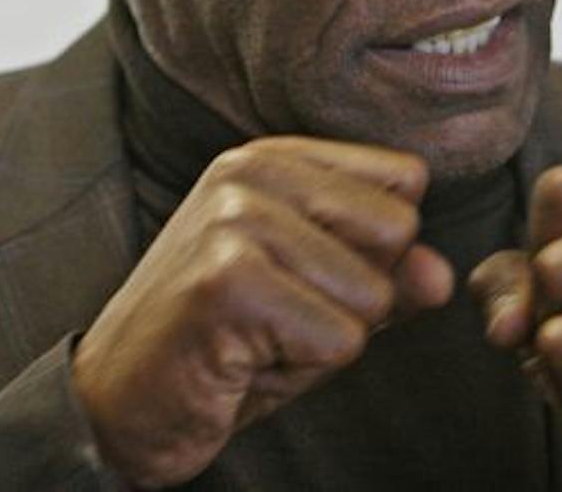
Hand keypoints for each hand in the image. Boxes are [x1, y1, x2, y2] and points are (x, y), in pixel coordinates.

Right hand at [72, 137, 453, 488]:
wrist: (119, 404)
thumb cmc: (227, 343)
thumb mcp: (322, 299)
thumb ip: (389, 276)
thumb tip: (442, 274)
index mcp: (277, 156)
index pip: (405, 181)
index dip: (382, 249)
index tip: (313, 274)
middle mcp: (253, 170)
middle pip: (397, 230)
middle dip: (360, 295)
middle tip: (285, 312)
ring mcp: (236, 217)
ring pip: (370, 292)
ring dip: (327, 336)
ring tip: (261, 335)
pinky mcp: (226, 279)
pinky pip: (337, 337)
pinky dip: (303, 366)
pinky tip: (244, 356)